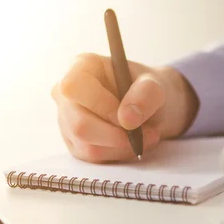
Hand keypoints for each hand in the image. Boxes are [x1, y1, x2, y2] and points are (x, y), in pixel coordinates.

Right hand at [51, 53, 198, 162]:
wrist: (148, 107)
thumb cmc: (146, 90)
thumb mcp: (157, 85)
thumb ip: (147, 94)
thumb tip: (127, 118)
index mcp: (81, 67)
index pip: (73, 87)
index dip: (100, 105)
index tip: (127, 116)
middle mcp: (66, 94)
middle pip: (79, 124)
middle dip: (116, 135)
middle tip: (145, 133)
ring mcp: (66, 120)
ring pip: (87, 145)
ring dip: (122, 147)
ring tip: (146, 136)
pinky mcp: (74, 143)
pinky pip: (93, 157)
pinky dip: (119, 154)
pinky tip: (133, 143)